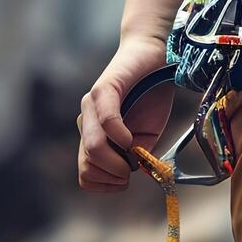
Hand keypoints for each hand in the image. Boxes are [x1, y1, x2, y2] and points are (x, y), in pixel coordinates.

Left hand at [77, 35, 171, 192]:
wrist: (155, 56)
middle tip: (132, 168)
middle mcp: (86, 122)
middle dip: (112, 176)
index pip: (86, 174)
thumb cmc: (151, 96)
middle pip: (87, 167)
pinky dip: (120, 137)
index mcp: (93, 135)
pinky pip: (106, 121)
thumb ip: (134, 155)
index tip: (127, 179)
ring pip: (93, 149)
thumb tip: (128, 174)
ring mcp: (91, 105)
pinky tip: (131, 138)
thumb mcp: (146, 136)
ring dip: (115, 162)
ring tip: (133, 154)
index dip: (106, 185)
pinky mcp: (104, 89)